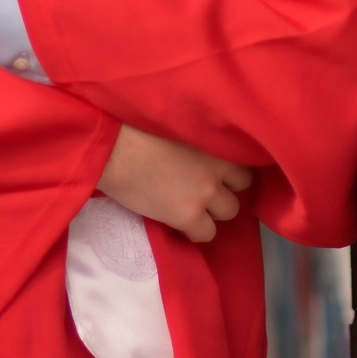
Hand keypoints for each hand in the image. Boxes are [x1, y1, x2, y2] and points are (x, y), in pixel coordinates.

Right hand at [97, 125, 253, 244]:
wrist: (113, 150)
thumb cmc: (135, 127)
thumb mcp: (176, 123)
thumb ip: (196, 135)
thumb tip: (197, 146)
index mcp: (215, 139)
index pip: (243, 156)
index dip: (229, 166)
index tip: (215, 168)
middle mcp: (217, 166)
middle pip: (243, 186)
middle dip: (226, 186)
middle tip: (203, 186)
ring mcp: (205, 192)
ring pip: (229, 211)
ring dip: (213, 209)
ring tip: (191, 205)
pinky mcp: (188, 215)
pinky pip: (207, 233)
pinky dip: (196, 231)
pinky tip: (180, 222)